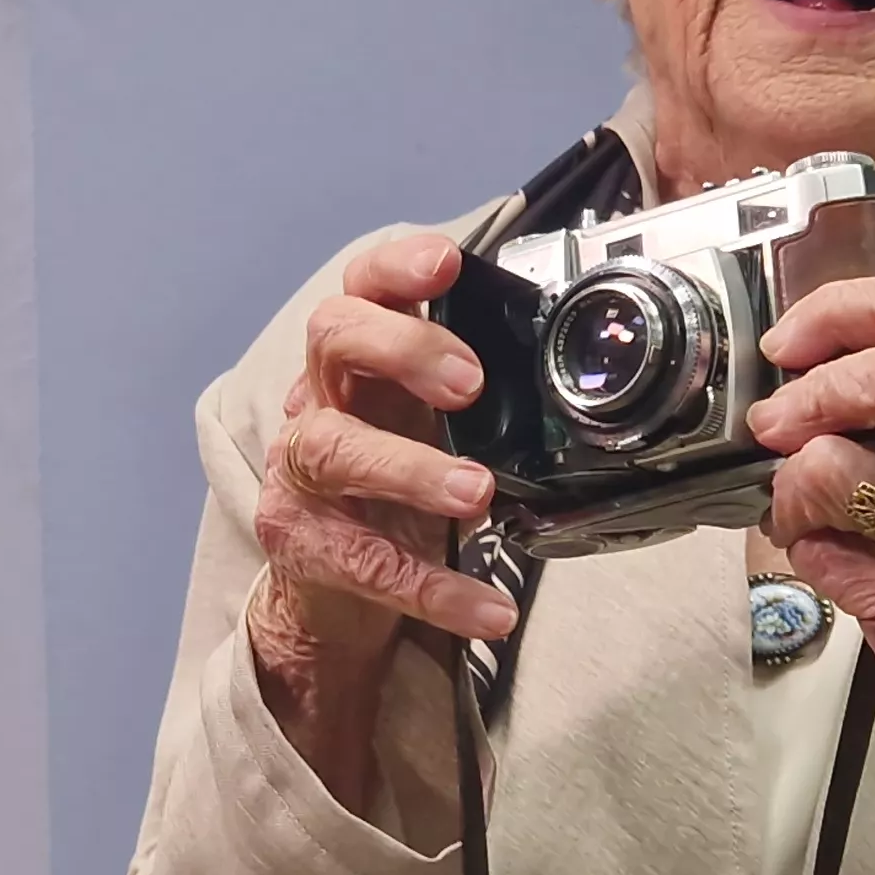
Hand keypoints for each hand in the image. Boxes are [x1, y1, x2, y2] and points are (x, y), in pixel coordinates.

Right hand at [246, 232, 519, 812]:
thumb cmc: (393, 489)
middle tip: (469, 384)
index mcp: (360, 361)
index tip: (445, 265)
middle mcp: (318, 400)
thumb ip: (477, 395)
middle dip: (402, 347)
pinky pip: (366, 562)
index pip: (361, 288)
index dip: (396, 268)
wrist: (331, 591)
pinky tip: (488, 609)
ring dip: (411, 469)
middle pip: (332, 336)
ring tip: (478, 493)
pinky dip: (434, 587)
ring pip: (336, 449)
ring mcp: (299, 472)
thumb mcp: (432, 428)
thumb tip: (575, 373)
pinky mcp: (300, 543)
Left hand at [747, 275, 874, 874]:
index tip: (790, 342)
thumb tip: (815, 364)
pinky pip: (821, 547)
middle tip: (776, 422)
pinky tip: (829, 563)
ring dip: (789, 483)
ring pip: (833, 462)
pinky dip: (802, 547)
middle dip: (810, 388)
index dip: (839, 309)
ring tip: (805, 511)